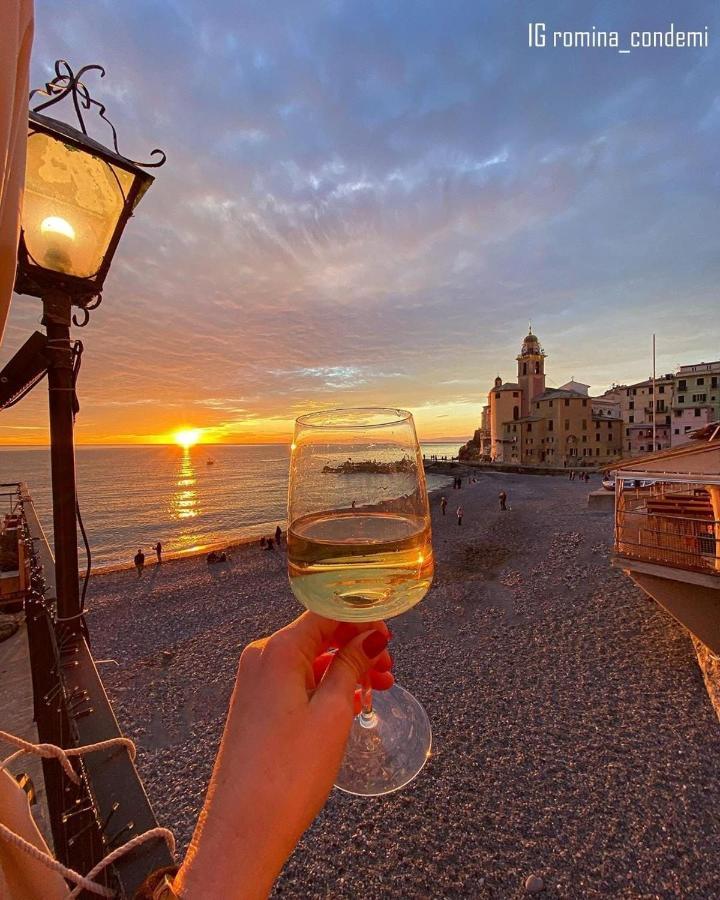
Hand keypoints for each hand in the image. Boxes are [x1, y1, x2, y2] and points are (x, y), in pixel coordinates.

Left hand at [175, 613, 392, 899]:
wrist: (242, 830)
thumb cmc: (287, 773)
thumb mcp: (332, 713)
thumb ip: (352, 666)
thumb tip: (371, 637)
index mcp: (279, 650)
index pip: (326, 612)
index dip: (361, 618)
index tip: (389, 634)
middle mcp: (262, 658)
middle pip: (318, 635)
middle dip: (357, 647)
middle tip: (389, 667)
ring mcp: (255, 682)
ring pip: (310, 661)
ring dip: (345, 669)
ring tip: (378, 689)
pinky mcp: (255, 706)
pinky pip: (296, 682)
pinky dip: (325, 687)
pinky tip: (350, 704)